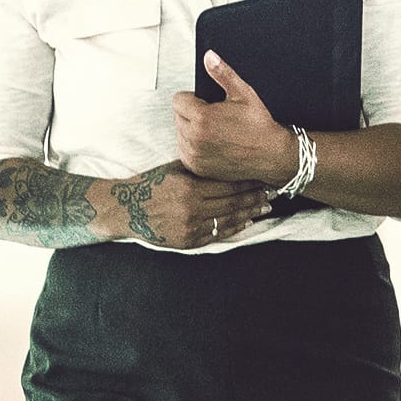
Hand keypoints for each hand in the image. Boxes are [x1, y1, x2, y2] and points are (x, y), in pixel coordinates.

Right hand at [103, 163, 272, 248]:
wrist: (127, 208)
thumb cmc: (151, 184)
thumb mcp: (174, 169)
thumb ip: (200, 167)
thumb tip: (227, 159)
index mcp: (190, 188)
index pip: (228, 185)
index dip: (248, 182)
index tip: (262, 177)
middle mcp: (192, 209)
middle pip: (233, 203)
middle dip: (255, 198)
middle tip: (272, 193)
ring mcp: (190, 227)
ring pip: (228, 219)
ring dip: (250, 214)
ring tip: (265, 208)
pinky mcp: (188, 241)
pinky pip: (217, 234)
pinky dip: (234, 228)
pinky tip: (246, 222)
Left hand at [172, 51, 298, 181]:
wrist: (271, 155)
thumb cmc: (259, 125)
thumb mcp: (243, 94)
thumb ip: (222, 74)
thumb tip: (209, 56)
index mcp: (202, 118)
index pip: (178, 100)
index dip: (192, 99)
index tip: (206, 103)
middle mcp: (194, 138)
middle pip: (178, 117)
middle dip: (192, 114)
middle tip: (214, 117)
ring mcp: (194, 155)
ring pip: (180, 134)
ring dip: (191, 130)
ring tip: (214, 131)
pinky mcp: (197, 167)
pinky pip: (184, 151)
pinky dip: (193, 147)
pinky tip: (212, 144)